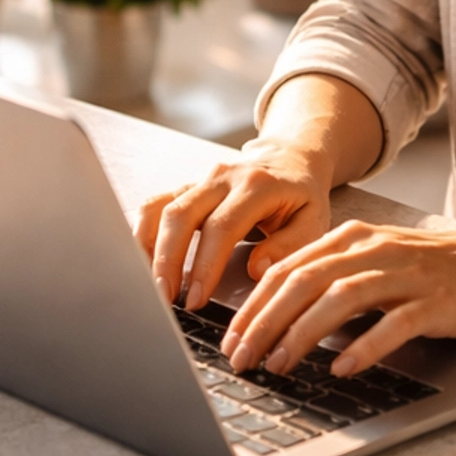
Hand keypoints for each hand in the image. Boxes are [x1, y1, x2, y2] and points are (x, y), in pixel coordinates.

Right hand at [134, 139, 335, 309]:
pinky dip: (142, 233)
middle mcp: (222, 177)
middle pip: (181, 215)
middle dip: (167, 260)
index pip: (222, 227)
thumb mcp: (314, 219)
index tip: (195, 298)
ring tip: (148, 285)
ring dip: (149, 248)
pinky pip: (154, 205)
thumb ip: (290, 245)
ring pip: (160, 208)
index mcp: (256, 186)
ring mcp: (200, 180)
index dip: (204, 265)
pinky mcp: (186, 187)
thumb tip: (256, 269)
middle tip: (164, 298)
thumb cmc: (301, 195)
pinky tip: (141, 262)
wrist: (290, 157)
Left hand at [222, 219, 455, 378]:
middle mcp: (374, 249)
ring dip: (301, 334)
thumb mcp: (377, 264)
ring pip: (339, 299)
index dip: (252, 306)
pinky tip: (343, 367)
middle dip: (264, 322)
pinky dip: (364, 345)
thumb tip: (277, 317)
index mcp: (353, 238)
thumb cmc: (436, 272)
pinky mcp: (435, 301)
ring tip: (278, 365)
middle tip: (240, 359)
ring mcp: (406, 274)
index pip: (287, 269)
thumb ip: (333, 280)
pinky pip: (393, 323)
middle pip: (304, 282)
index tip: (229, 339)